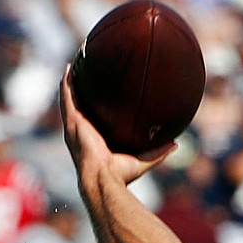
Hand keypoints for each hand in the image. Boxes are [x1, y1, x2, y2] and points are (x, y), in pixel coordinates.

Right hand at [61, 71, 173, 191]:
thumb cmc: (120, 175)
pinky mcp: (73, 121)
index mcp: (94, 138)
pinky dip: (66, 83)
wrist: (104, 178)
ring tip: (72, 64)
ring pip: (69, 98)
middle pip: (76, 105)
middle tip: (80, 71)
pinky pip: (67, 98)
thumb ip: (158, 152)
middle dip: (76, 88)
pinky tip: (68, 68)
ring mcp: (75, 126)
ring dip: (69, 81)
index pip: (91, 119)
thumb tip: (176, 144)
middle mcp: (81, 131)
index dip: (91, 107)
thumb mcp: (143, 160)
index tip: (97, 93)